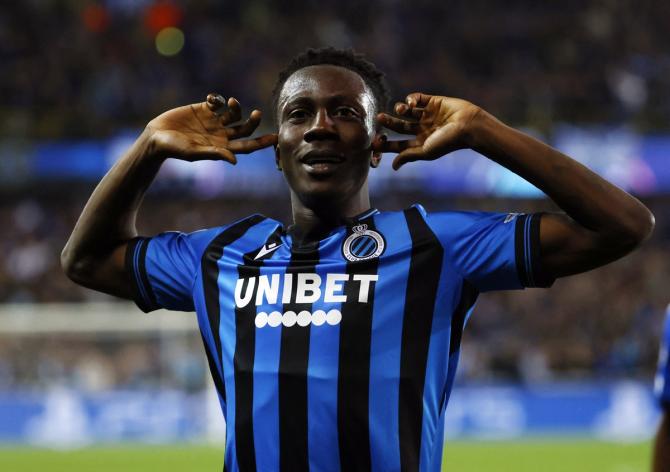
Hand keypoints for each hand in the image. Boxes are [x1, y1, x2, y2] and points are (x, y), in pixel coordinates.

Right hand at [146, 93, 277, 163]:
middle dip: (253, 122)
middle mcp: (221, 134)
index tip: (276, 137)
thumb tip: (235, 160)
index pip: (248, 146)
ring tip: (231, 103)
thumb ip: (214, 154)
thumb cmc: (175, 149)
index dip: (262, 143)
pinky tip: (213, 100)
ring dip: (236, 107)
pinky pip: (218, 102)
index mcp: (223, 148)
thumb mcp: (195, 153)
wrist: (156, 137)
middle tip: (257, 114)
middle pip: (245, 128)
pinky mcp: (203, 109)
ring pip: (234, 113)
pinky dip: (219, 99)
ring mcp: (213, 121)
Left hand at [375, 93, 480, 169]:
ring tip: (400, 109)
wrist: (468, 125)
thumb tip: (393, 166)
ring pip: (407, 112)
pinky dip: (410, 99)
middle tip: (378, 118)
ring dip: (399, 109)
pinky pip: (417, 98)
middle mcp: (422, 130)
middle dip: (389, 123)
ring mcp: (427, 115)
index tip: (373, 142)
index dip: (386, 144)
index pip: (399, 145)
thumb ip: (409, 156)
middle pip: (400, 127)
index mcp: (421, 144)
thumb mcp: (426, 151)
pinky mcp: (433, 102)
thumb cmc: (448, 142)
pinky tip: (410, 103)